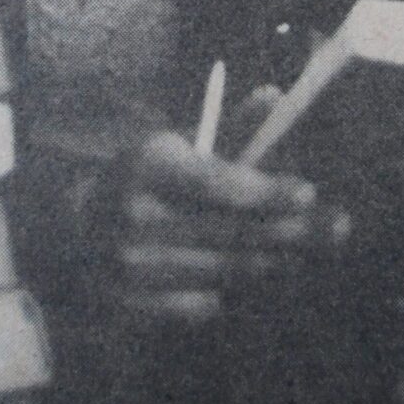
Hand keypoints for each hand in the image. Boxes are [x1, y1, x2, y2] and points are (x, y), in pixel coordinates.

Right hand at [113, 118, 349, 324]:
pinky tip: (249, 279)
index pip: (218, 184)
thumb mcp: (175, 145)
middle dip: (290, 232)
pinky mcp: (128, 308)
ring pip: (222, 273)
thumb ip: (230, 130)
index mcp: (148, 167)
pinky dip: (228, 293)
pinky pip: (198, 307)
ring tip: (301, 252)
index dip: (267, 191)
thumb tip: (274, 96)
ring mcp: (130, 269)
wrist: (67, 229)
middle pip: (230, 233)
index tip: (309, 192)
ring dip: (270, 263)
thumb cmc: (139, 179)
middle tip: (336, 229)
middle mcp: (136, 219)